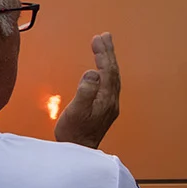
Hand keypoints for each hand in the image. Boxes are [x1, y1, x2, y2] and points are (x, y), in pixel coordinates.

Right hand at [55, 33, 121, 148]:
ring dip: (108, 60)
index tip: (98, 39)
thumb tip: (92, 72)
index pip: (107, 71)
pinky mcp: (105, 108)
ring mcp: (109, 105)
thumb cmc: (74, 132)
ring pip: (112, 77)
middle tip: (104, 36)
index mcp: (106, 98)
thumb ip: (85, 91)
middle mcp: (111, 100)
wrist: (79, 151)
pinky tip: (102, 69)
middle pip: (113, 71)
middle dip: (108, 53)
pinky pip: (109, 83)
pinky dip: (106, 71)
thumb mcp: (76, 111)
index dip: (103, 54)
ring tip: (103, 47)